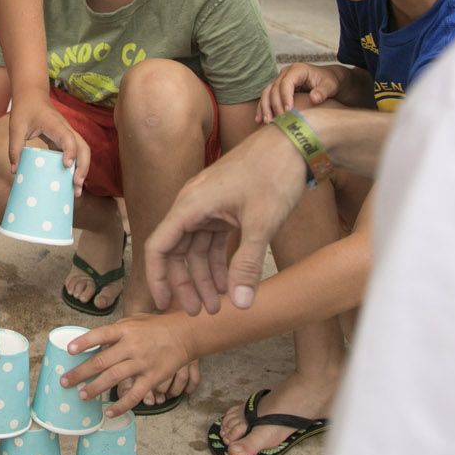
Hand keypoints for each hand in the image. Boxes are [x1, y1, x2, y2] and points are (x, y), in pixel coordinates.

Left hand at [8, 95, 89, 194]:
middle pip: (83, 148)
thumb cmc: (24, 109)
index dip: (70, 151)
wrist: (32, 94)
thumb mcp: (15, 127)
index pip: (68, 138)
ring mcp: (67, 134)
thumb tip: (15, 172)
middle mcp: (66, 129)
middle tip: (76, 187)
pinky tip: (69, 182)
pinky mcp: (64, 139)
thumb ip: (15, 148)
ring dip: (82, 170)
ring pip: (83, 152)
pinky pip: (75, 153)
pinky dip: (75, 167)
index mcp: (54, 124)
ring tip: (76, 190)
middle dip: (83, 167)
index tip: (67, 165)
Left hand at [62, 314, 194, 416]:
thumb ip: (114, 332)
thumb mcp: (133, 321)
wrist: (184, 334)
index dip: (84, 342)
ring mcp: (142, 363)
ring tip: (82, 396)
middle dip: (81, 372)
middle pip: (101, 361)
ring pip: (114, 378)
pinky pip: (135, 395)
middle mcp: (131, 346)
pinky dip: (121, 405)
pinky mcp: (152, 378)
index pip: (100, 335)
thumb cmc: (155, 326)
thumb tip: (92, 343)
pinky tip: (109, 412)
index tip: (69, 350)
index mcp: (125, 329)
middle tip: (65, 382)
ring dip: (95, 388)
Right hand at [145, 126, 308, 316]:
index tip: (164, 304)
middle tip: (202, 312)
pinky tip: (229, 282)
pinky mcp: (225, 206)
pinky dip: (219, 261)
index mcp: (191, 204)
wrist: (296, 142)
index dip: (158, 277)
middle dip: (187, 283)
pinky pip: (213, 239)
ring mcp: (209, 205)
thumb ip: (247, 265)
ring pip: (196, 248)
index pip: (159, 246)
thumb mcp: (261, 223)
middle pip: (177, 251)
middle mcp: (193, 204)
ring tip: (219, 304)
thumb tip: (241, 305)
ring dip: (205, 276)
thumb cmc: (274, 174)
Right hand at [256, 63, 340, 123]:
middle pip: (274, 88)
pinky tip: (259, 120)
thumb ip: (323, 91)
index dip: (285, 97)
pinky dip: (263, 108)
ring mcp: (280, 80)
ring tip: (266, 122)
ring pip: (267, 93)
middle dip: (274, 105)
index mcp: (297, 70)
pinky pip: (267, 98)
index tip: (288, 111)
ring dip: (265, 107)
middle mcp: (286, 73)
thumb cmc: (330, 82)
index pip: (286, 83)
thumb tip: (314, 99)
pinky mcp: (278, 89)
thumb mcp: (330, 86)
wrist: (328, 80)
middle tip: (278, 121)